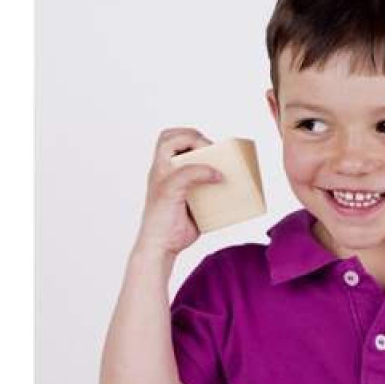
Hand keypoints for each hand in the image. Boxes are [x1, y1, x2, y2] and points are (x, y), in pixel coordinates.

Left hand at [133, 127, 223, 257]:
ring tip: (222, 165)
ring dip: (209, 161)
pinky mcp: (194, 198)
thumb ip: (191, 174)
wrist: (163, 246)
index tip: (204, 150)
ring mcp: (183, 185)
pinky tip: (225, 186)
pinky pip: (206, 183)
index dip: (188, 137)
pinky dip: (216, 180)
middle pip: (181, 144)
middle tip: (213, 151)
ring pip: (195, 162)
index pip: (170, 138)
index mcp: (161, 167)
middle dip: (198, 141)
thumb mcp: (171, 190)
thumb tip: (216, 172)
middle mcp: (171, 173)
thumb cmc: (160, 218)